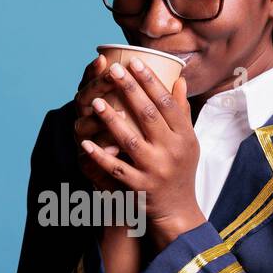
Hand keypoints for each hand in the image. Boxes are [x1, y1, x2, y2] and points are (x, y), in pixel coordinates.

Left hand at [79, 57, 206, 249]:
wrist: (178, 211)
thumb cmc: (181, 170)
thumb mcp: (188, 141)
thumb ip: (181, 112)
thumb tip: (178, 78)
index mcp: (184, 137)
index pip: (167, 103)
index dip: (150, 81)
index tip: (135, 61)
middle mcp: (171, 152)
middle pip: (148, 115)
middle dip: (130, 90)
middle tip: (114, 69)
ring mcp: (154, 170)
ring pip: (130, 140)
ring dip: (111, 120)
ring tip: (95, 101)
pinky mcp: (138, 187)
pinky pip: (116, 169)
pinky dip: (100, 156)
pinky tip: (84, 143)